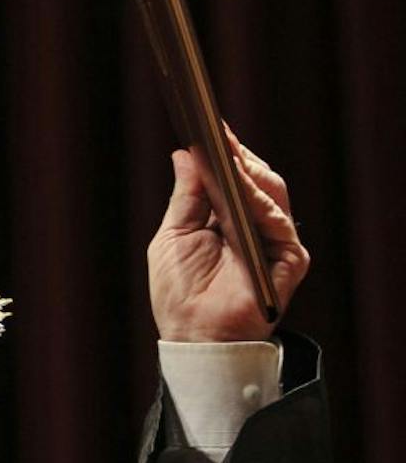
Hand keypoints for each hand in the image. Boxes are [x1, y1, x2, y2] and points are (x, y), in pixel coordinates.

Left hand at [147, 129, 308, 341]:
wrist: (193, 335)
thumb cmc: (179, 291)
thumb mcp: (174, 233)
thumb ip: (187, 195)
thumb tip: (185, 154)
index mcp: (228, 220)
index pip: (233, 178)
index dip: (224, 153)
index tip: (209, 127)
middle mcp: (254, 227)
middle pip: (257, 179)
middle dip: (238, 155)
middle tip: (218, 134)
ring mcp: (274, 243)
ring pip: (271, 194)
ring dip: (247, 172)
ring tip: (227, 152)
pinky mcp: (288, 261)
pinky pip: (279, 223)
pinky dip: (260, 202)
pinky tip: (242, 187)